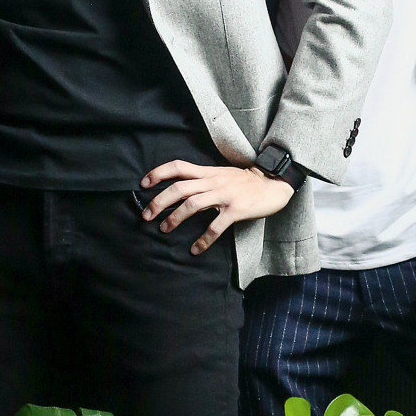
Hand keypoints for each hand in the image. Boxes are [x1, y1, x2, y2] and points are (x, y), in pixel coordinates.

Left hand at [139, 159, 293, 254]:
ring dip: (175, 218)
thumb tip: (179, 192)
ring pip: (192, 205)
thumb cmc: (244, 181)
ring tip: (164, 229)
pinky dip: (204, 239)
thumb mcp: (221, 174)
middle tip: (146, 215)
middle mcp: (213, 181)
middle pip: (179, 188)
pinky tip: (195, 249)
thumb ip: (201, 180)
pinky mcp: (236, 210)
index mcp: (208, 172)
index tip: (143, 184)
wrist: (272, 184)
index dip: (158, 173)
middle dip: (159, 201)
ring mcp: (224, 195)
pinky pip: (215, 226)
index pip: (178, 166)